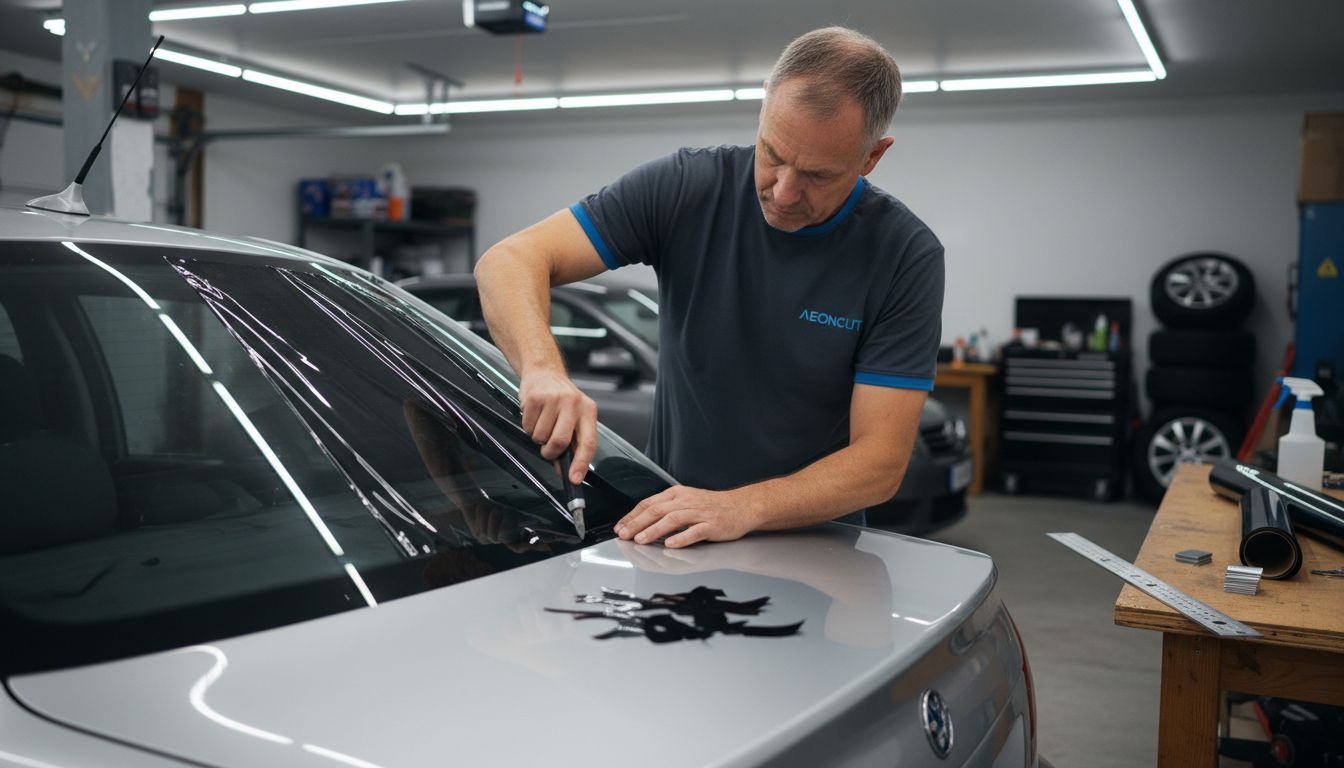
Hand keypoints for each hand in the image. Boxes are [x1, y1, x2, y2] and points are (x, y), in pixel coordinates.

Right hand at [518, 368, 597, 482]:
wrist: (544, 371)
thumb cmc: (561, 398)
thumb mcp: (574, 417)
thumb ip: (572, 443)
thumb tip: (566, 471)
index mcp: (588, 411)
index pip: (588, 442)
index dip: (581, 463)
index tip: (574, 479)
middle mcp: (573, 403)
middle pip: (560, 441)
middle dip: (550, 452)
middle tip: (547, 449)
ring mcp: (554, 399)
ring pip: (541, 436)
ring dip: (537, 437)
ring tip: (542, 423)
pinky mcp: (535, 397)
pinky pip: (527, 426)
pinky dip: (527, 426)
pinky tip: (534, 414)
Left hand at [614, 485, 761, 548]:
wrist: (742, 506)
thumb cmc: (712, 506)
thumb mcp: (686, 500)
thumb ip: (666, 509)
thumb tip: (641, 522)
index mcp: (677, 494)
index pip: (649, 503)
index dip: (632, 515)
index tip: (620, 527)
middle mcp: (687, 501)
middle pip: (657, 510)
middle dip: (637, 523)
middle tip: (624, 535)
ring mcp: (700, 512)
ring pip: (672, 519)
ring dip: (654, 530)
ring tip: (641, 540)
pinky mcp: (712, 525)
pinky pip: (695, 531)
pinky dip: (681, 538)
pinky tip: (670, 545)